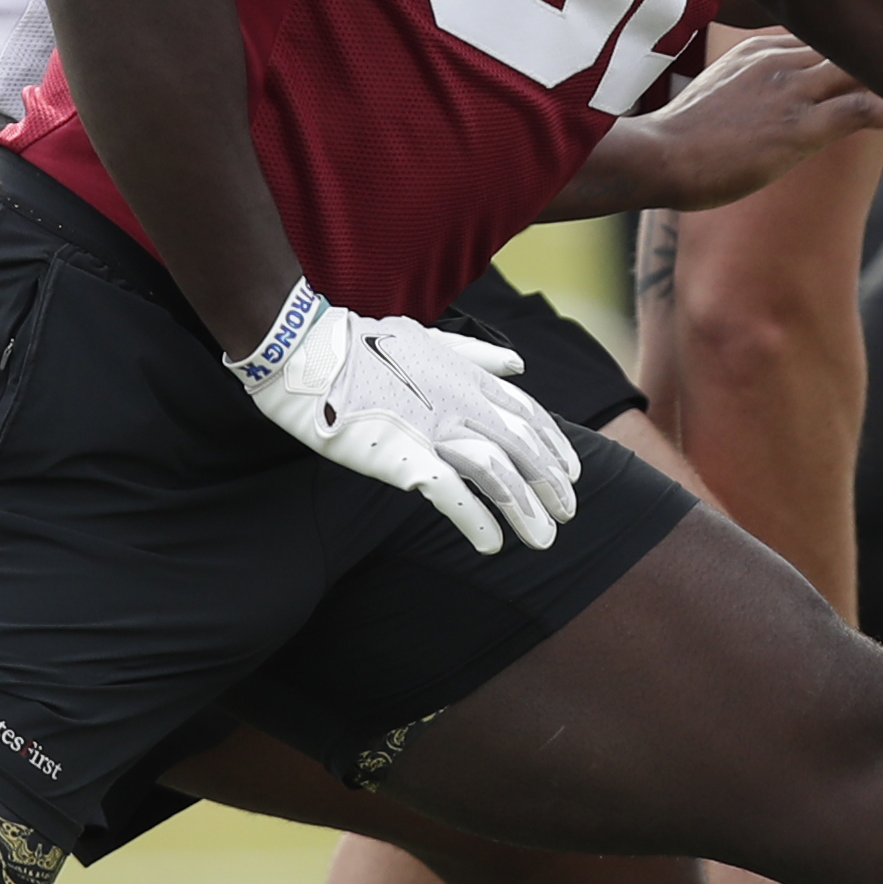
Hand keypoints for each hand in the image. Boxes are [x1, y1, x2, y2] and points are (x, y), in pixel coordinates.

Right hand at [228, 286, 583, 554]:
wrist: (310, 355)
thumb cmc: (363, 348)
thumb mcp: (429, 340)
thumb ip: (477, 356)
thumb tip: (518, 364)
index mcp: (468, 378)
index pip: (529, 415)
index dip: (556, 446)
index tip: (572, 473)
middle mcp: (461, 404)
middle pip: (524, 448)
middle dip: (551, 484)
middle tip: (567, 515)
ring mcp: (435, 429)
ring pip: (499, 474)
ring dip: (525, 510)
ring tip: (542, 539)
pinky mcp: (406, 456)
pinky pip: (453, 494)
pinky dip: (477, 521)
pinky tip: (491, 544)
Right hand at [593, 34, 882, 212]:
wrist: (651, 160)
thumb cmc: (671, 142)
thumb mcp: (712, 101)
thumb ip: (744, 90)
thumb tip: (760, 109)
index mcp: (761, 51)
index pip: (830, 27)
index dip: (869, 28)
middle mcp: (782, 60)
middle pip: (856, 33)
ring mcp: (793, 90)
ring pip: (868, 66)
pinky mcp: (800, 127)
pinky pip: (866, 110)